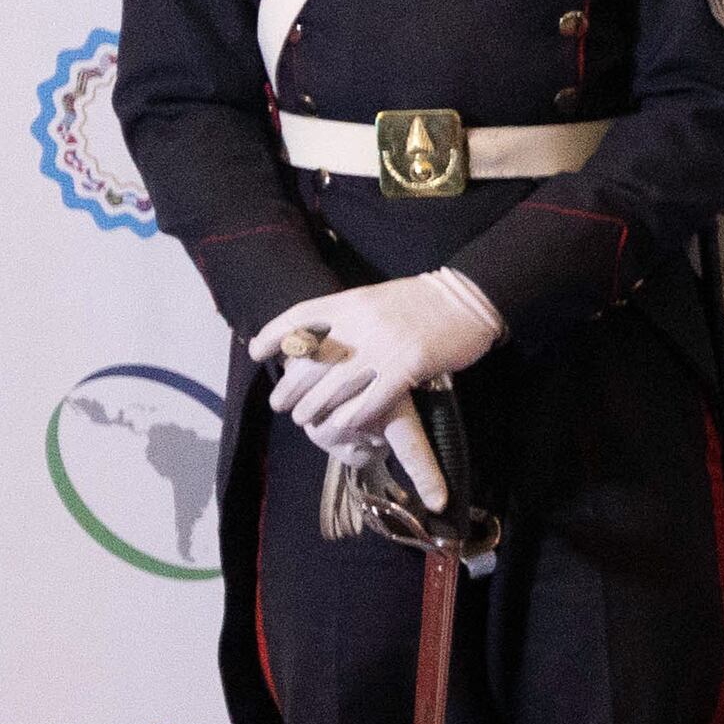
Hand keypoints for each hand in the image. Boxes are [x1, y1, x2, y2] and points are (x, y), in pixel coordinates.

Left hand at [253, 274, 499, 453]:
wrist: (466, 300)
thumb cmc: (421, 301)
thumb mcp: (374, 299)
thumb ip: (345, 316)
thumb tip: (313, 337)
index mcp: (349, 302)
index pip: (298, 318)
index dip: (272, 337)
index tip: (257, 353)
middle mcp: (360, 324)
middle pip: (310, 362)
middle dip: (290, 388)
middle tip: (280, 405)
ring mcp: (383, 346)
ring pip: (335, 387)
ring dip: (315, 408)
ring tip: (306, 420)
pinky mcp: (407, 367)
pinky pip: (371, 400)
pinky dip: (353, 416)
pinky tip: (345, 425)